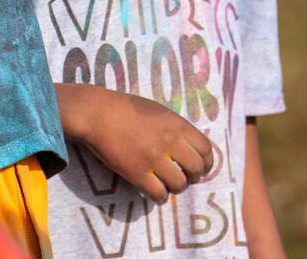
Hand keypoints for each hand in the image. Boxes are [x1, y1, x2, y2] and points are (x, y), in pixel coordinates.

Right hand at [58, 85, 214, 203]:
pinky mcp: (137, 173)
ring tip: (169, 185)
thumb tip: (188, 145)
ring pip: (179, 183)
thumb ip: (175, 126)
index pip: (206, 148)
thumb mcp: (158, 110)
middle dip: (195, 177)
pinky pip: (158, 193)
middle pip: (196, 168)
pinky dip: (160, 197)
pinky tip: (156, 194)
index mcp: (177, 124)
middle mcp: (169, 142)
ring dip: (177, 188)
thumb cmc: (126, 108)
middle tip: (186, 178)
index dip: (208, 162)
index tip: (203, 168)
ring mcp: (153, 158)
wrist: (98, 113)